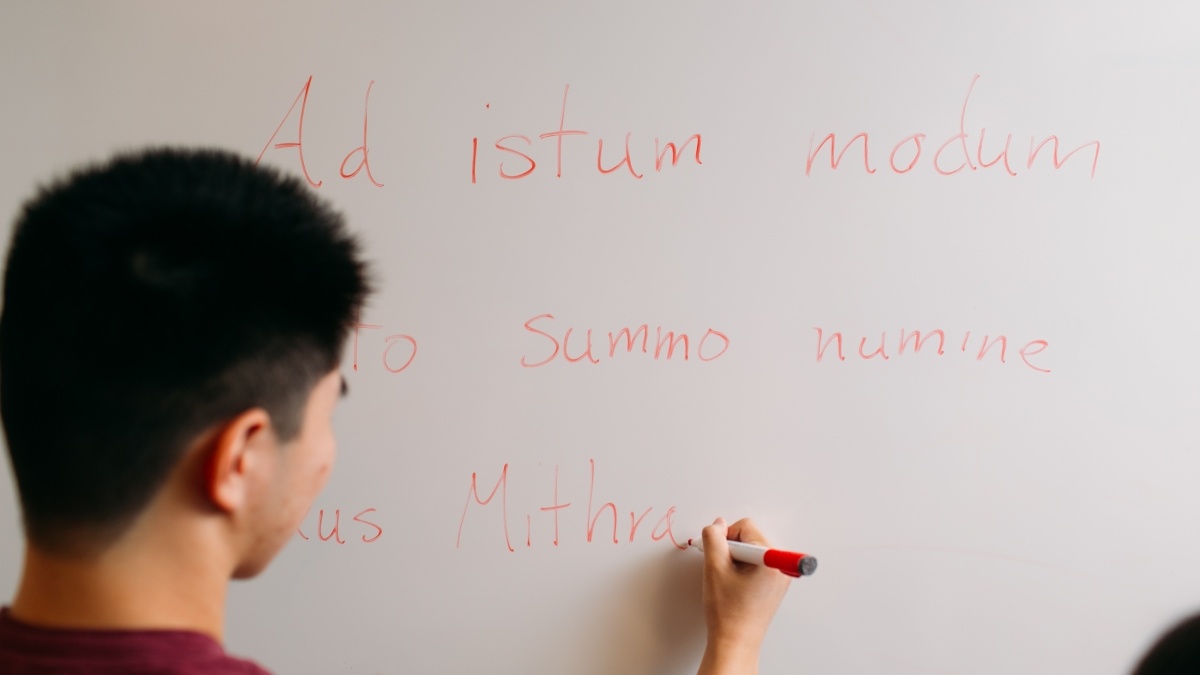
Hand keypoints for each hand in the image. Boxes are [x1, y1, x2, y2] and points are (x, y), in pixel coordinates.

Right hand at [697, 517, 791, 674]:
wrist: (735, 643)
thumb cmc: (728, 613)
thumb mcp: (714, 568)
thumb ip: (714, 538)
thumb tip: (718, 524)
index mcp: (772, 561)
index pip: (746, 528)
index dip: (725, 537)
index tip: (717, 555)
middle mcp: (781, 567)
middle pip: (751, 538)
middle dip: (731, 550)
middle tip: (722, 570)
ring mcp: (780, 577)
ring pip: (752, 551)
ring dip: (736, 560)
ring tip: (729, 581)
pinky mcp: (775, 585)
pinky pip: (757, 564)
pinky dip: (743, 569)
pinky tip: (734, 585)